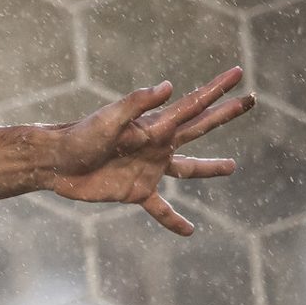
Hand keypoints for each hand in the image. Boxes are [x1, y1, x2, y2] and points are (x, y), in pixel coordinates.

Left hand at [48, 67, 254, 235]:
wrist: (56, 163)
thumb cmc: (79, 136)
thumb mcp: (109, 118)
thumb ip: (138, 103)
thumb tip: (169, 86)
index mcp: (155, 126)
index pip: (194, 105)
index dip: (217, 90)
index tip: (239, 73)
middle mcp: (157, 145)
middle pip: (199, 128)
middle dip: (224, 114)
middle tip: (249, 101)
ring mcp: (148, 169)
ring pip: (187, 169)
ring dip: (209, 168)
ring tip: (232, 166)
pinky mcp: (135, 192)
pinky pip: (160, 208)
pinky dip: (173, 219)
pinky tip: (189, 231)